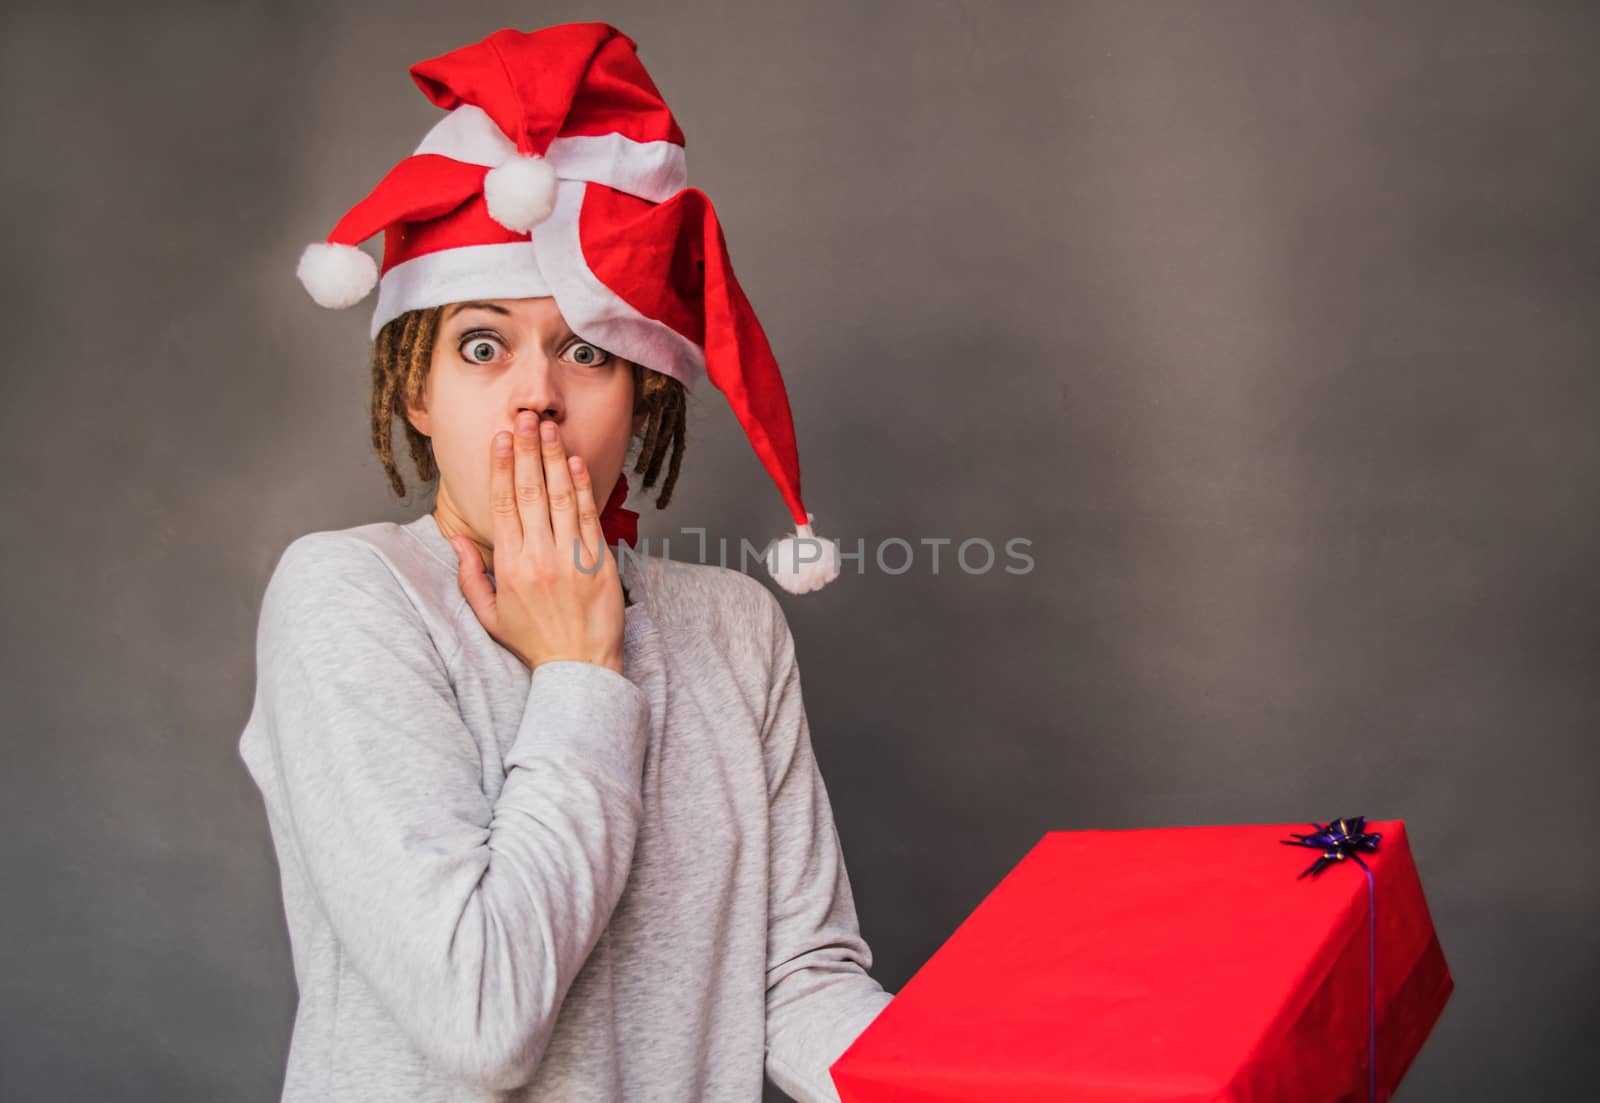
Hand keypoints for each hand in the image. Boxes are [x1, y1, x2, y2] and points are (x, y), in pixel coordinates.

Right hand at [451, 410, 625, 674]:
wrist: (580, 668)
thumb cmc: (534, 643)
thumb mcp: (489, 615)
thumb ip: (469, 576)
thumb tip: (456, 540)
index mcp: (510, 567)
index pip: (503, 505)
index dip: (501, 468)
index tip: (501, 439)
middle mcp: (540, 557)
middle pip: (531, 493)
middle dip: (527, 451)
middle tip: (525, 418)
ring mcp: (572, 558)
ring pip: (561, 498)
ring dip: (554, 460)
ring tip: (549, 430)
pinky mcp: (600, 563)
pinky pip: (589, 518)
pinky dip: (583, 488)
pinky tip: (576, 463)